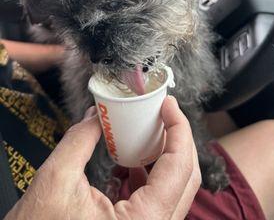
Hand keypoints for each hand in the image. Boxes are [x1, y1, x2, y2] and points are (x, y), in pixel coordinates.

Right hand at [5, 96, 200, 219]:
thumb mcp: (56, 179)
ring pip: (176, 188)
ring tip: (152, 131)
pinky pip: (159, 200)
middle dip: (178, 138)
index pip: (179, 167)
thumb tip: (96, 115)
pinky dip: (152, 174)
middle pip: (186, 177)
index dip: (178, 128)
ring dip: (166, 155)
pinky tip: (135, 160)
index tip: (169, 104)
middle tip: (164, 113)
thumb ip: (80, 140)